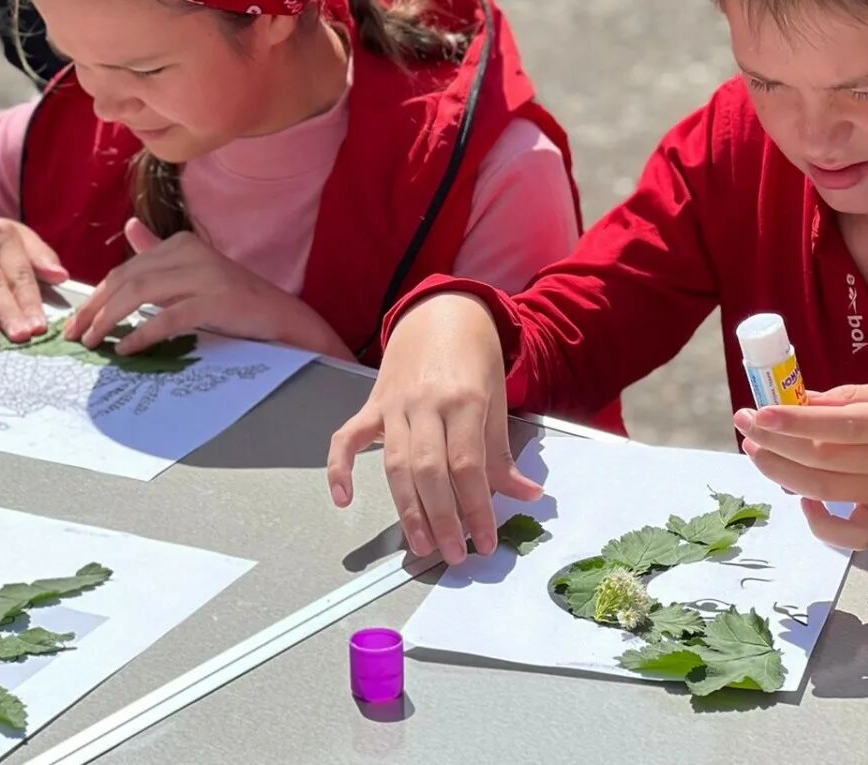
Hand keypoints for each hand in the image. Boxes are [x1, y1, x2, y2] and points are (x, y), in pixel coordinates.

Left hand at [64, 219, 351, 358]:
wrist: (283, 319)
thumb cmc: (236, 301)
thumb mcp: (194, 272)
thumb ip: (160, 252)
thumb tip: (131, 228)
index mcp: (182, 243)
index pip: (127, 268)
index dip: (97, 295)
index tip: (77, 322)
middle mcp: (191, 252)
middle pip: (128, 279)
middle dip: (95, 308)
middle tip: (75, 335)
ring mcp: (205, 275)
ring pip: (141, 293)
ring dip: (109, 319)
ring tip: (93, 342)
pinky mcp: (216, 300)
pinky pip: (168, 317)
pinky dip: (142, 333)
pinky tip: (126, 347)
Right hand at [326, 292, 541, 564]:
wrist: (441, 313)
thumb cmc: (474, 359)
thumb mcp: (496, 400)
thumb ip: (502, 453)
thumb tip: (528, 496)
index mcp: (464, 400)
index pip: (468, 466)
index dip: (478, 509)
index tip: (487, 542)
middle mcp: (426, 403)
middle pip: (430, 471)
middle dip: (443, 519)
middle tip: (455, 555)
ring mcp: (394, 404)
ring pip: (396, 464)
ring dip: (407, 510)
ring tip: (421, 545)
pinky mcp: (372, 405)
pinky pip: (348, 439)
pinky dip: (340, 468)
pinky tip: (343, 499)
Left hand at [733, 380, 867, 549]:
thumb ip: (848, 397)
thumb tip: (802, 402)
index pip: (842, 424)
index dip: (797, 421)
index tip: (762, 413)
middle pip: (825, 458)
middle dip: (776, 442)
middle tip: (746, 424)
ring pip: (826, 490)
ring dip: (781, 472)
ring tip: (756, 450)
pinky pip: (854, 534)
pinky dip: (822, 525)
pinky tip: (800, 498)